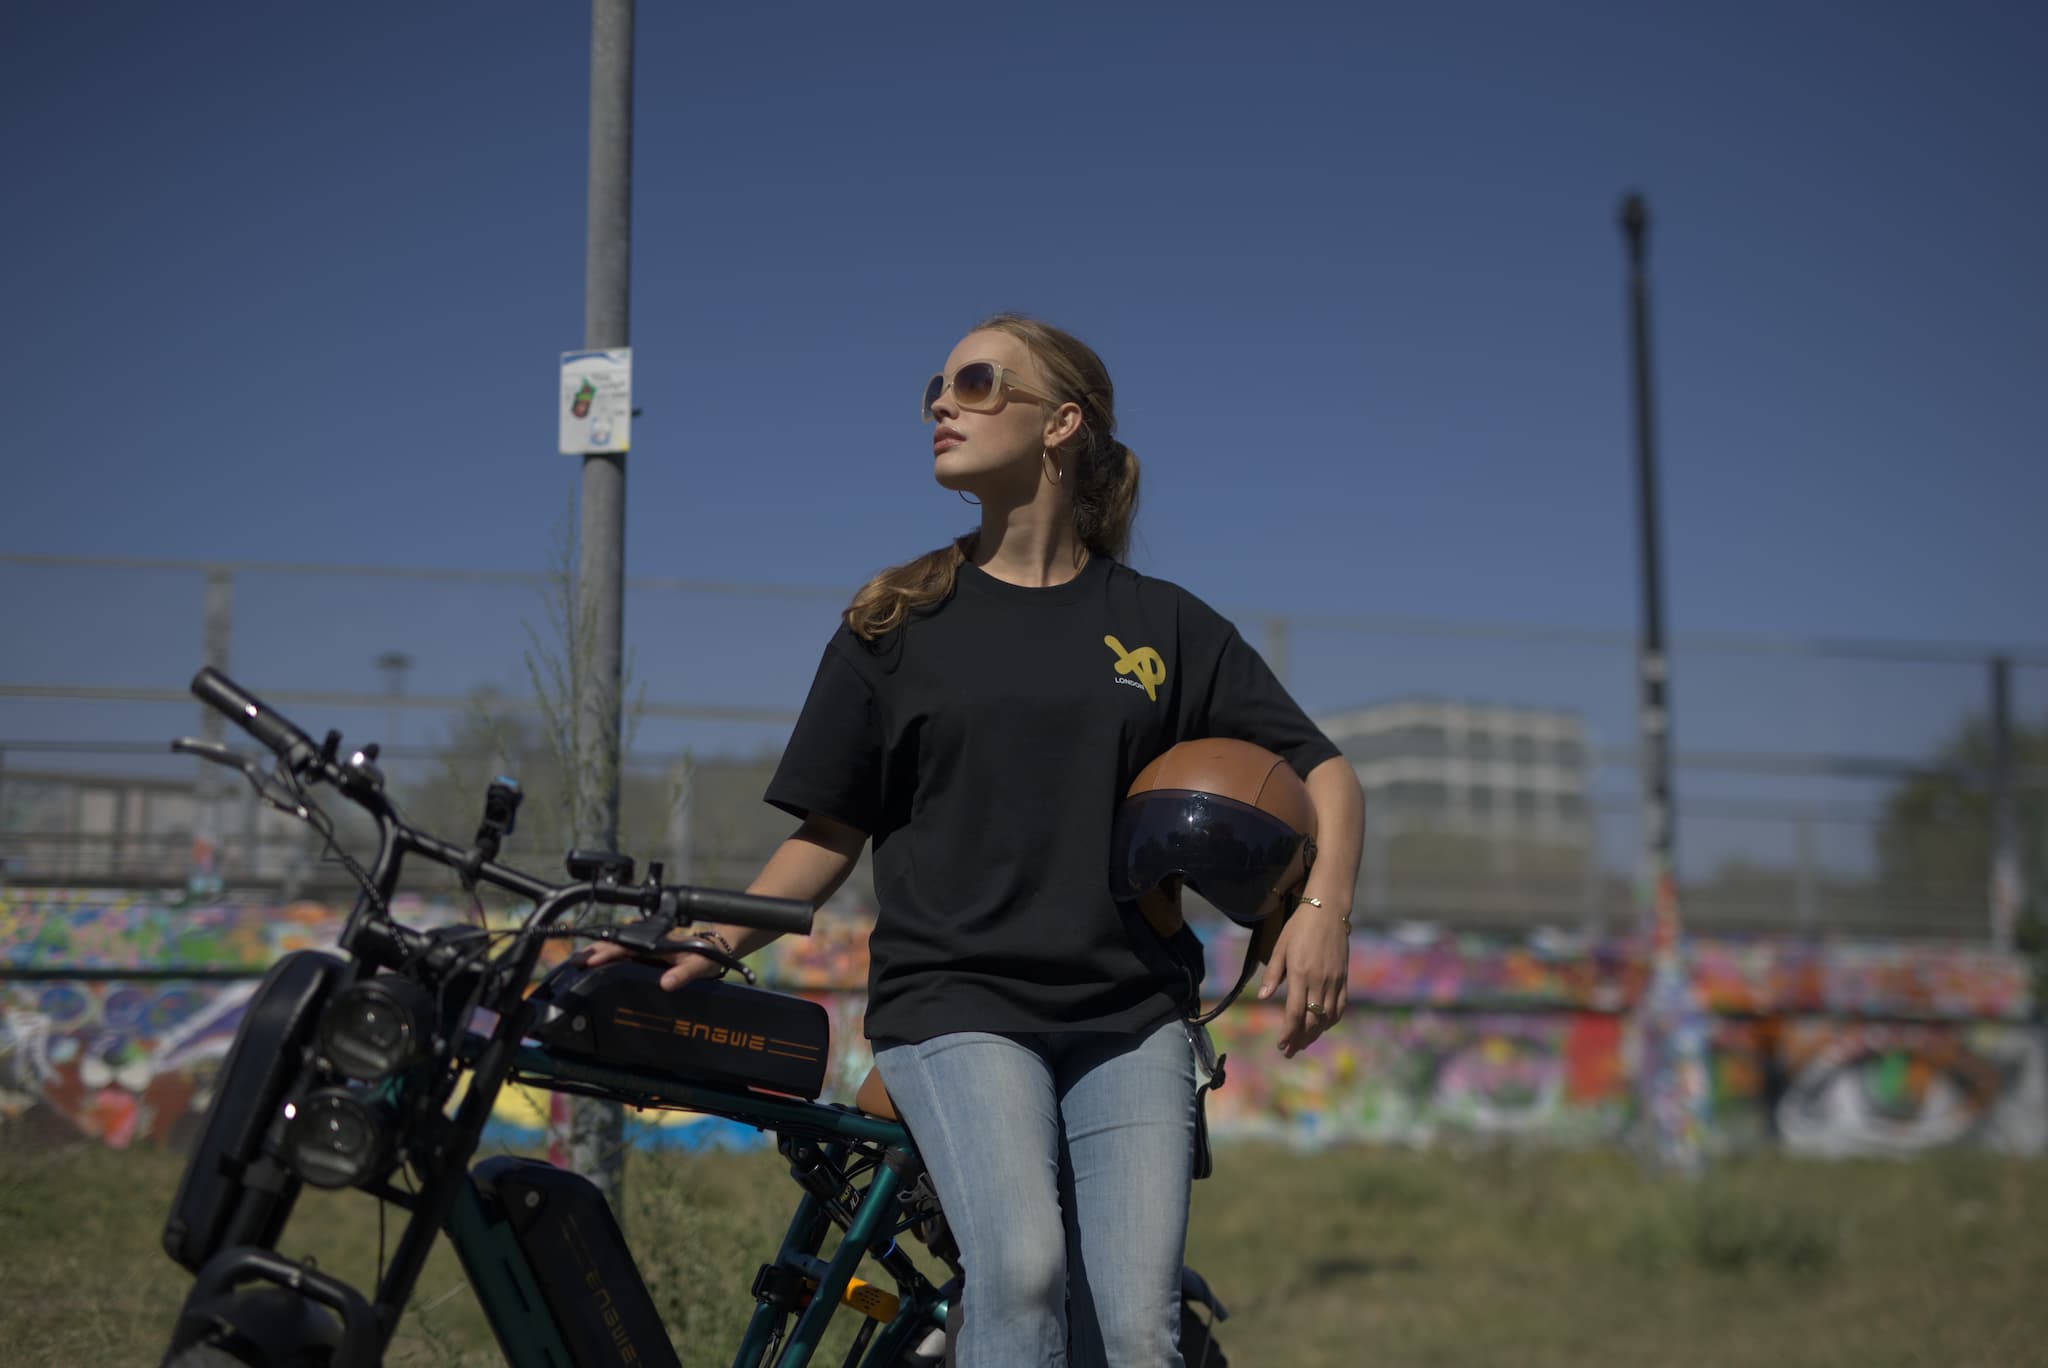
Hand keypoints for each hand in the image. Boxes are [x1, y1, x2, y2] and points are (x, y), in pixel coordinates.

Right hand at [577, 938, 726, 991]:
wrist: (715, 949)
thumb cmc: (706, 956)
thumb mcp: (699, 966)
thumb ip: (684, 974)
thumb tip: (667, 983)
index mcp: (653, 942)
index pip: (624, 946)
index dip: (606, 953)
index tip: (590, 961)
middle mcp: (646, 943)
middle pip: (614, 944)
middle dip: (593, 952)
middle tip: (573, 963)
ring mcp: (644, 948)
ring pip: (615, 947)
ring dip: (596, 953)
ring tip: (577, 964)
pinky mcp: (644, 954)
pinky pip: (621, 954)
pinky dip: (606, 958)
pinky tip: (594, 966)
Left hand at [1255, 901, 1349, 1058]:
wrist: (1328, 911)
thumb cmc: (1298, 927)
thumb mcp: (1280, 948)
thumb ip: (1273, 974)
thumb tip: (1263, 997)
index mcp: (1301, 974)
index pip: (1295, 1013)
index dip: (1288, 1032)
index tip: (1281, 1045)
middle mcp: (1320, 981)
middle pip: (1312, 1020)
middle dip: (1300, 1040)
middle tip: (1289, 1052)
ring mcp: (1334, 981)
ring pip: (1327, 1017)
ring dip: (1315, 1034)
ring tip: (1303, 1043)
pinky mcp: (1344, 978)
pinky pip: (1340, 1007)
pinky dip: (1331, 1021)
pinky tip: (1323, 1027)